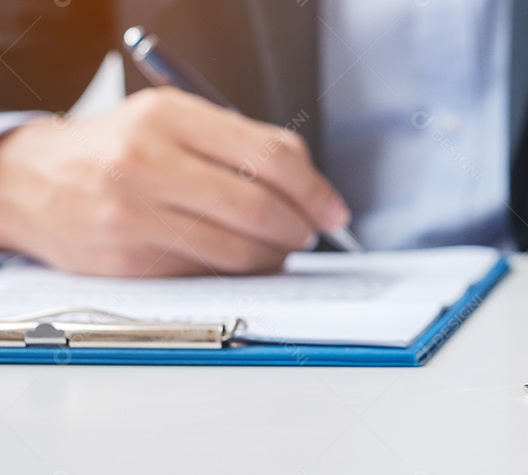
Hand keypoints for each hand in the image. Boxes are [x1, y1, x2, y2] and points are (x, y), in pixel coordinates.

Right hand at [0, 87, 349, 276]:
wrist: (29, 182)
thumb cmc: (115, 149)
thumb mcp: (173, 120)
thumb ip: (240, 144)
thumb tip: (310, 187)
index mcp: (170, 117)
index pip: (271, 156)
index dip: (315, 190)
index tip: (332, 209)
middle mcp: (148, 163)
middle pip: (260, 207)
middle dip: (300, 228)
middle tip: (309, 233)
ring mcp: (135, 215)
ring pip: (238, 250)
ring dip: (274, 256)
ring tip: (279, 248)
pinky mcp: (129, 259)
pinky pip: (207, 273)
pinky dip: (237, 272)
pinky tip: (239, 260)